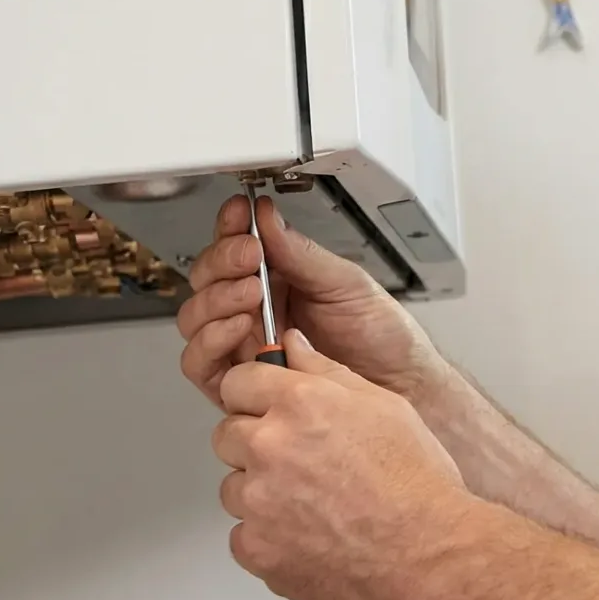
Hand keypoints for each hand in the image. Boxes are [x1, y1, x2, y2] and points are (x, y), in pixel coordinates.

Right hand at [178, 194, 452, 407]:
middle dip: (222, 263)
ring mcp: (246, 349)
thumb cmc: (382, 336)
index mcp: (278, 282)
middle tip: (250, 257)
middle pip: (205, 283)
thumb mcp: (345, 282)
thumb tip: (267, 218)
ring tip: (250, 292)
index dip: (229, 229)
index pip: (234, 250)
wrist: (402, 382)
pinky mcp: (244, 385)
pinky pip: (203, 364)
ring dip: (215, 300)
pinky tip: (240, 326)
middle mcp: (256, 315)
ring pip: (196, 321)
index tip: (239, 214)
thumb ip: (300, 253)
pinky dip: (211, 341)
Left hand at [213, 329, 472, 599]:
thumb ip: (326, 370)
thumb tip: (294, 346)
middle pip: (227, 433)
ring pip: (234, 486)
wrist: (427, 554)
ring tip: (312, 502)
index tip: (264, 407)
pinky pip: (243, 535)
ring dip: (260, 492)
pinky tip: (307, 533)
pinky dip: (267, 537)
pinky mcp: (256, 548)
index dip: (254, 395)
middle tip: (299, 461)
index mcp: (301, 402)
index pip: (238, 381)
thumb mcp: (383, 405)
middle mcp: (271, 446)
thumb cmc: (415, 483)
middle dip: (254, 443)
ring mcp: (258, 500)